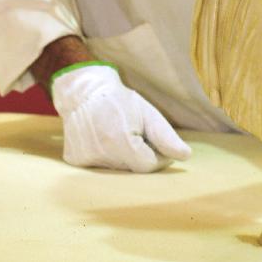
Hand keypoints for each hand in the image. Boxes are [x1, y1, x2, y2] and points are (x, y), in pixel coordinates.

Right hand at [51, 64, 191, 171]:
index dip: (157, 156)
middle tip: (136, 134)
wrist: (84, 91)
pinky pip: (97, 167)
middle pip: (132, 170)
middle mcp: (102, 154)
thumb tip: (186, 156)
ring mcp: (85, 159)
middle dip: (139, 155)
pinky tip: (102, 138)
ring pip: (115, 170)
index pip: (149, 166)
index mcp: (122, 143)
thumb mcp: (147, 112)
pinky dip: (104, 157)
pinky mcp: (74, 160)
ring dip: (122, 157)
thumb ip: (166, 136)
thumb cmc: (119, 101)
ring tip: (117, 133)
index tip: (155, 142)